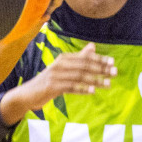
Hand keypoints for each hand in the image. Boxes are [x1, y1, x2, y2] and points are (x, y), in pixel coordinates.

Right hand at [0, 42, 116, 123]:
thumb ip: (78, 58)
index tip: (112, 62)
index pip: (85, 57)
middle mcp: (59, 64)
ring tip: (108, 84)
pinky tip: (92, 91)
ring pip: (79, 76)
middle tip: (115, 72)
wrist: (26, 94)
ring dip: (95, 80)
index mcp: (63, 59)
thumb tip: (92, 46)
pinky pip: (70, 87)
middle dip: (101, 69)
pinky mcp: (51, 87)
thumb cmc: (48, 82)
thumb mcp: (63, 69)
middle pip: (84, 65)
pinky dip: (82, 89)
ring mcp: (55, 76)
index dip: (99, 59)